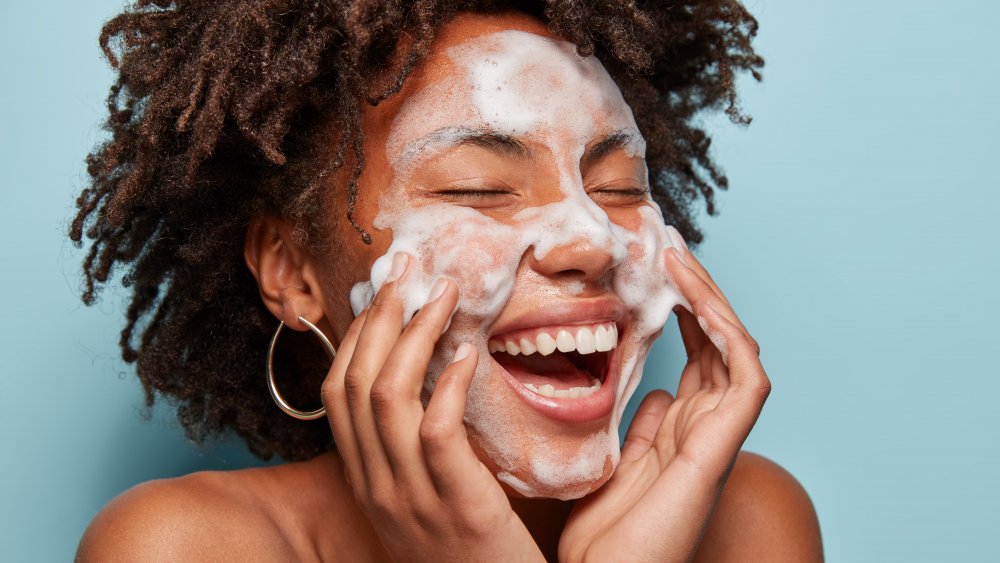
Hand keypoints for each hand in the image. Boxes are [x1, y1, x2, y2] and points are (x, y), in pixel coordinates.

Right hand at [320, 253, 543, 561]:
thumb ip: (412, 452)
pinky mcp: (456, 505)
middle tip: (408, 270)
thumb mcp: (420, 502)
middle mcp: (376, 486)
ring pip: (389, 397)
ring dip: (415, 336)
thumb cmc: (465, 553)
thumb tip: (428, 383)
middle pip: (356, 383)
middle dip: (380, 317)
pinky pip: (437, 431)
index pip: (338, 392)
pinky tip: (466, 355)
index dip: (357, 335)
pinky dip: (448, 385)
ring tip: (444, 296)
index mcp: (364, 480)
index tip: (383, 291)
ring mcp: (411, 496)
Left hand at [559, 247, 770, 562]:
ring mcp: (715, 435)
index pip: (696, 354)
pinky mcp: (719, 447)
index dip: (683, 310)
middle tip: (670, 247)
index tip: (655, 271)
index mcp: (680, 429)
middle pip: (717, 342)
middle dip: (699, 291)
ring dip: (711, 299)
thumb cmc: (610, 539)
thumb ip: (642, 429)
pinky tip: (698, 302)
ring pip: (735, 349)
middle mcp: (704, 426)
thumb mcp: (617, 466)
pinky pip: (745, 378)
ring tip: (679, 258)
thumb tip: (653, 390)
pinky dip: (728, 335)